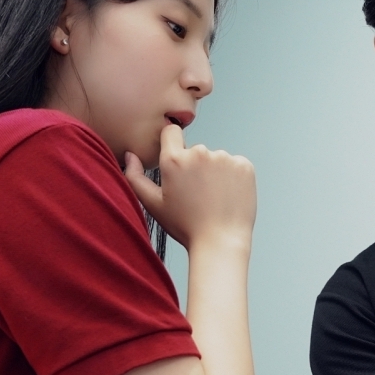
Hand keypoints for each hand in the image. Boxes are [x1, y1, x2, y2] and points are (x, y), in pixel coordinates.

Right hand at [125, 123, 255, 251]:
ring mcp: (225, 158)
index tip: (178, 163)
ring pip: (216, 159)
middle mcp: (200, 153)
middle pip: (195, 151)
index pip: (171, 132)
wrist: (221, 242)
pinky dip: (233, 177)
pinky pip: (236, 165)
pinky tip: (228, 196)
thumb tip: (130, 155)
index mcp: (174, 160)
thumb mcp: (153, 204)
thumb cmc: (185, 226)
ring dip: (215, 173)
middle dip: (195, 167)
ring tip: (214, 199)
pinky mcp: (244, 166)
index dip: (173, 144)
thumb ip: (135, 176)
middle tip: (197, 194)